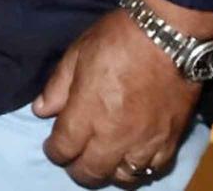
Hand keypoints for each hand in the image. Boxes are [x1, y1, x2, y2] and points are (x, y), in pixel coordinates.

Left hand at [32, 5, 205, 186]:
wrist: (169, 35)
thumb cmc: (117, 38)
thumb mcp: (77, 53)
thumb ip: (58, 87)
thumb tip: (41, 110)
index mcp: (87, 113)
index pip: (64, 149)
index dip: (54, 151)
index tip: (53, 146)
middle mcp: (114, 136)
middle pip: (91, 171)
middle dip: (78, 169)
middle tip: (75, 158)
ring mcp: (145, 142)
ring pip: (123, 177)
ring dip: (109, 171)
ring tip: (104, 159)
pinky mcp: (171, 140)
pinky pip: (154, 169)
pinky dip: (140, 167)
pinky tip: (134, 156)